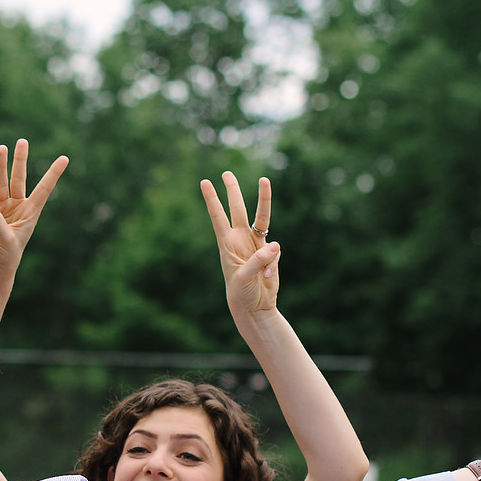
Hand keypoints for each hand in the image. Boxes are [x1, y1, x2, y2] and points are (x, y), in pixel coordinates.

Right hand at [0, 139, 68, 322]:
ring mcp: (3, 207)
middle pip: (19, 178)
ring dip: (1, 165)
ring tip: (1, 147)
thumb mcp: (5, 239)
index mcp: (31, 212)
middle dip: (20, 160)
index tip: (65, 158)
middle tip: (22, 141)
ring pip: (1, 181)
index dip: (53, 173)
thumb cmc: (7, 257)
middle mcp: (18, 206)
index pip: (44, 189)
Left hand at [200, 171, 279, 317]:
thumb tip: (274, 244)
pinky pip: (275, 250)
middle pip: (238, 209)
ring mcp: (256, 245)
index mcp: (227, 244)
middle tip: (226, 172)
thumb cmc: (242, 294)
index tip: (204, 182)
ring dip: (263, 199)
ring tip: (264, 180)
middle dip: (232, 191)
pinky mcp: (270, 253)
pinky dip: (273, 263)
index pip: (218, 217)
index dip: (212, 200)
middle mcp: (240, 240)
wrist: (254, 307)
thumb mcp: (245, 278)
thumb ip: (258, 261)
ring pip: (262, 217)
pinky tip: (267, 278)